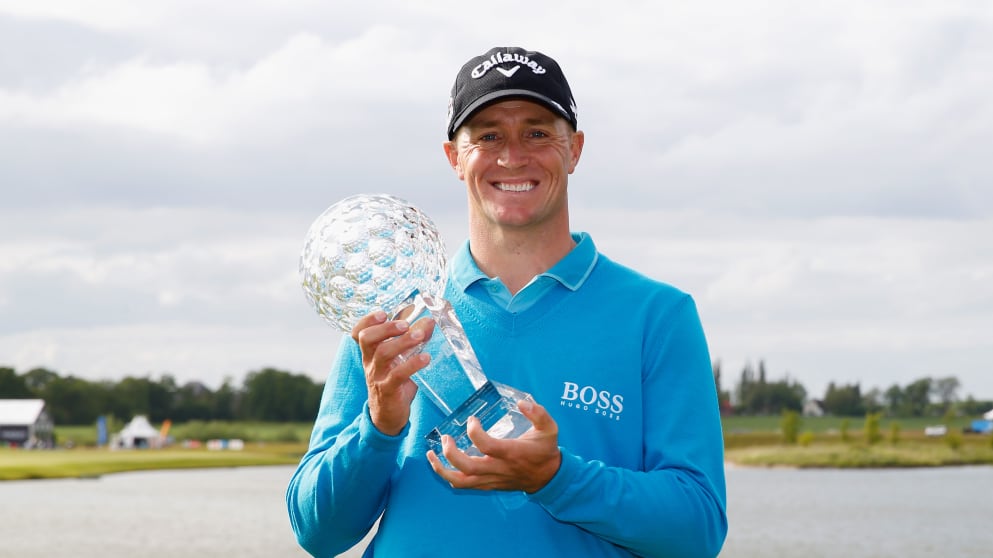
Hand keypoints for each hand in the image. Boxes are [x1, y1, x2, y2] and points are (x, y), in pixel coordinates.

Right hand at [351, 310, 434, 435]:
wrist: (388, 416)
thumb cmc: (395, 383)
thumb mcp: (401, 360)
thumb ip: (414, 340)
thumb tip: (429, 322)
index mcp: (371, 353)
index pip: (358, 333)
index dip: (367, 321)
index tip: (383, 313)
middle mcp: (370, 362)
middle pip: (367, 339)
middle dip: (386, 328)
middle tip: (405, 324)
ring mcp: (378, 376)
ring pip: (383, 354)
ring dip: (403, 342)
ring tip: (420, 336)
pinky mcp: (388, 390)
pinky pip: (398, 375)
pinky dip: (413, 364)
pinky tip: (426, 358)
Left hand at [426, 400, 561, 493]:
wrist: (547, 478)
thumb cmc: (545, 451)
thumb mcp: (549, 429)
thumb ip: (539, 413)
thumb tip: (522, 402)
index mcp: (511, 453)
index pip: (486, 445)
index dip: (474, 431)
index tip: (472, 419)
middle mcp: (498, 468)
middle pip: (467, 467)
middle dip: (450, 452)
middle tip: (445, 437)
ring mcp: (491, 479)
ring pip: (461, 481)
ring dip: (442, 468)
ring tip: (431, 454)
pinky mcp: (487, 484)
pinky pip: (464, 485)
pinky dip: (449, 476)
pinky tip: (441, 464)